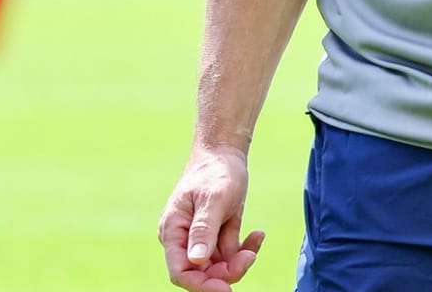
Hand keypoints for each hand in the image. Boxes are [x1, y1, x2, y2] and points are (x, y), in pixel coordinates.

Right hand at [159, 144, 265, 291]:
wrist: (225, 153)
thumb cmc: (215, 171)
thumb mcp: (213, 199)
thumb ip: (203, 230)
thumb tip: (196, 262)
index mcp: (173, 231)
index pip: (180, 271)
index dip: (201, 285)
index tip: (226, 288)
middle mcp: (184, 240)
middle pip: (202, 274)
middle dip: (227, 272)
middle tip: (249, 257)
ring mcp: (200, 240)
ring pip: (219, 268)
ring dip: (239, 260)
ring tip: (256, 237)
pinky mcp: (216, 237)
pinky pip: (230, 255)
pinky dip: (246, 249)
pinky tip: (258, 234)